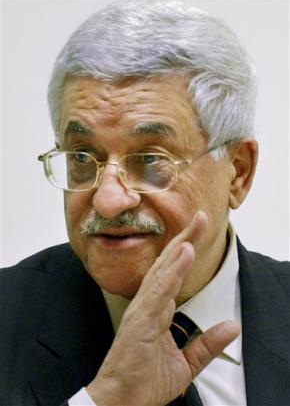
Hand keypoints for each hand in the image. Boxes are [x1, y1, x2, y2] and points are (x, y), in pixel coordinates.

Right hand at [86, 210, 239, 405]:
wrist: (121, 403)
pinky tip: (182, 254)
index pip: (172, 274)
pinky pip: (159, 291)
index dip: (186, 251)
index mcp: (156, 311)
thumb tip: (231, 326)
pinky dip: (172, 271)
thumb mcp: (185, 364)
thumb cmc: (144, 381)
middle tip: (200, 217)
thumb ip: (206, 344)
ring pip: (163, 273)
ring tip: (194, 229)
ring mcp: (142, 311)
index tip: (198, 231)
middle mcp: (147, 305)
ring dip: (180, 249)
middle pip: (168, 265)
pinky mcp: (140, 321)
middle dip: (185, 239)